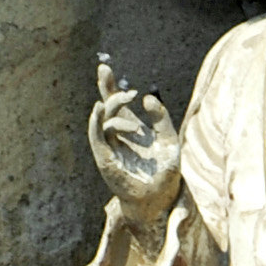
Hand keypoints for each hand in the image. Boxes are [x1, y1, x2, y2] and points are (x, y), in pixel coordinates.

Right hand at [89, 55, 181, 208]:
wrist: (161, 199)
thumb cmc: (165, 172)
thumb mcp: (169, 139)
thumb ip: (160, 117)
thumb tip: (147, 97)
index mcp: (130, 130)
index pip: (115, 104)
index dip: (108, 86)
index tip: (103, 67)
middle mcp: (117, 137)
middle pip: (105, 108)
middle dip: (108, 90)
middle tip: (128, 89)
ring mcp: (109, 147)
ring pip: (102, 120)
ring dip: (112, 106)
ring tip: (126, 98)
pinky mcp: (105, 159)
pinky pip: (96, 137)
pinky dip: (96, 122)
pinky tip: (99, 109)